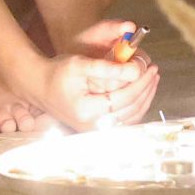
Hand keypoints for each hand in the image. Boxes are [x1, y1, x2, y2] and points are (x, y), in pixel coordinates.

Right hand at [36, 41, 159, 131]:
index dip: (140, 83)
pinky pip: (125, 121)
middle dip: (146, 89)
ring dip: (145, 98)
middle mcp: (91, 126)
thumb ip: (108, 68)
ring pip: (131, 118)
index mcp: (86, 111)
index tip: (150, 67)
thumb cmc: (57, 73)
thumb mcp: (80, 65)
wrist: (40, 86)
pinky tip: (142, 91)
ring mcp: (94, 130)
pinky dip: (137, 106)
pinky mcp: (97, 129)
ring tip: (152, 79)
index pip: (123, 99)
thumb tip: (136, 70)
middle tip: (154, 71)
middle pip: (130, 110)